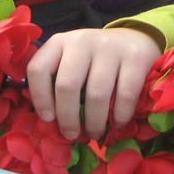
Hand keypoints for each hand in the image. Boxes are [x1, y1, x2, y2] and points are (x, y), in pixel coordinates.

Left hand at [26, 28, 162, 139]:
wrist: (134, 39)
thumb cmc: (95, 60)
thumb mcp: (71, 61)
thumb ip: (57, 82)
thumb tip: (50, 122)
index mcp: (60, 42)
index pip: (38, 69)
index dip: (40, 97)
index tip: (48, 119)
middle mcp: (82, 41)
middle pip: (67, 85)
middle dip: (68, 117)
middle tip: (72, 135)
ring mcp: (110, 47)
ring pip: (96, 94)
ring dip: (94, 122)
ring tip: (94, 133)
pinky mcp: (135, 57)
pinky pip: (125, 95)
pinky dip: (120, 115)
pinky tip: (117, 123)